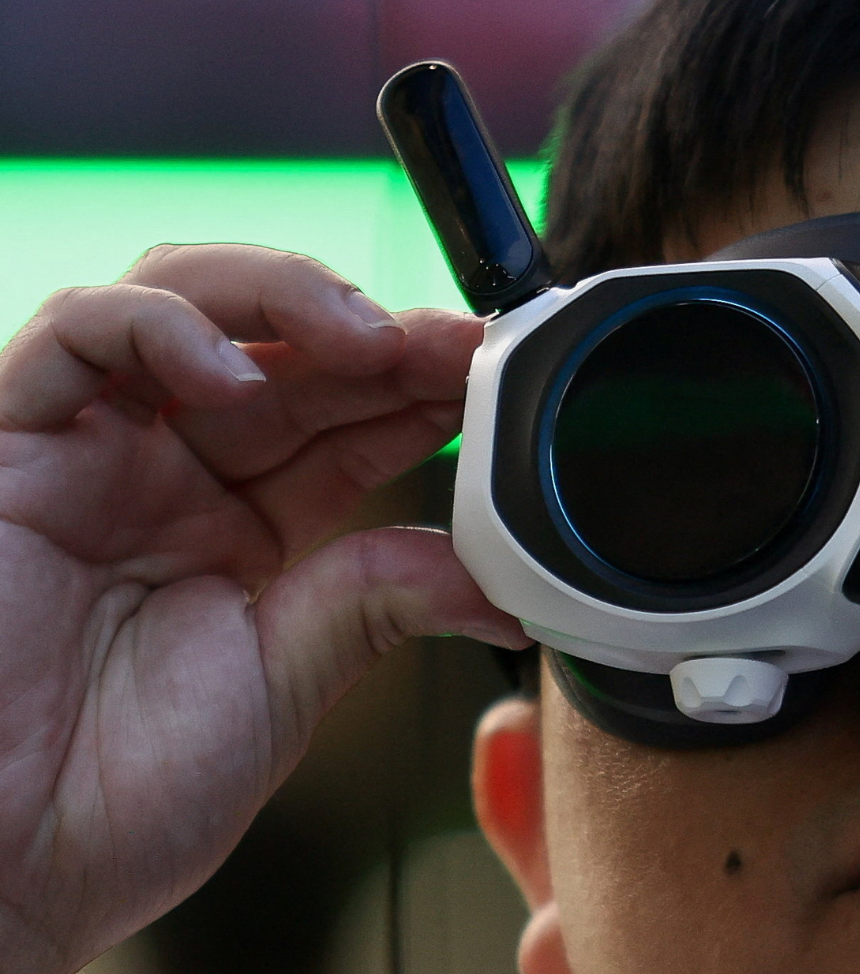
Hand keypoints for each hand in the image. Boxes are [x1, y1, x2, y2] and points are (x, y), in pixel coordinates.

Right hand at [0, 244, 527, 973]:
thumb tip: (501, 582)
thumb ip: (379, 601)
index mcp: (241, 530)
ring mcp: (90, 454)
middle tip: (453, 339)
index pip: (343, 419)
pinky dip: (162, 328)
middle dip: (376, 331)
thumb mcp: (286, 682)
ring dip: (283, 296)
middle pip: (280, 349)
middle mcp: (167, 477)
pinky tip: (236, 375)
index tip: (489, 366)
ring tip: (364, 340)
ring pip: (181, 300)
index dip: (415, 381)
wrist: (0, 870)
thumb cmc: (116, 799)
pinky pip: (74, 334)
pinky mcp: (7, 448)